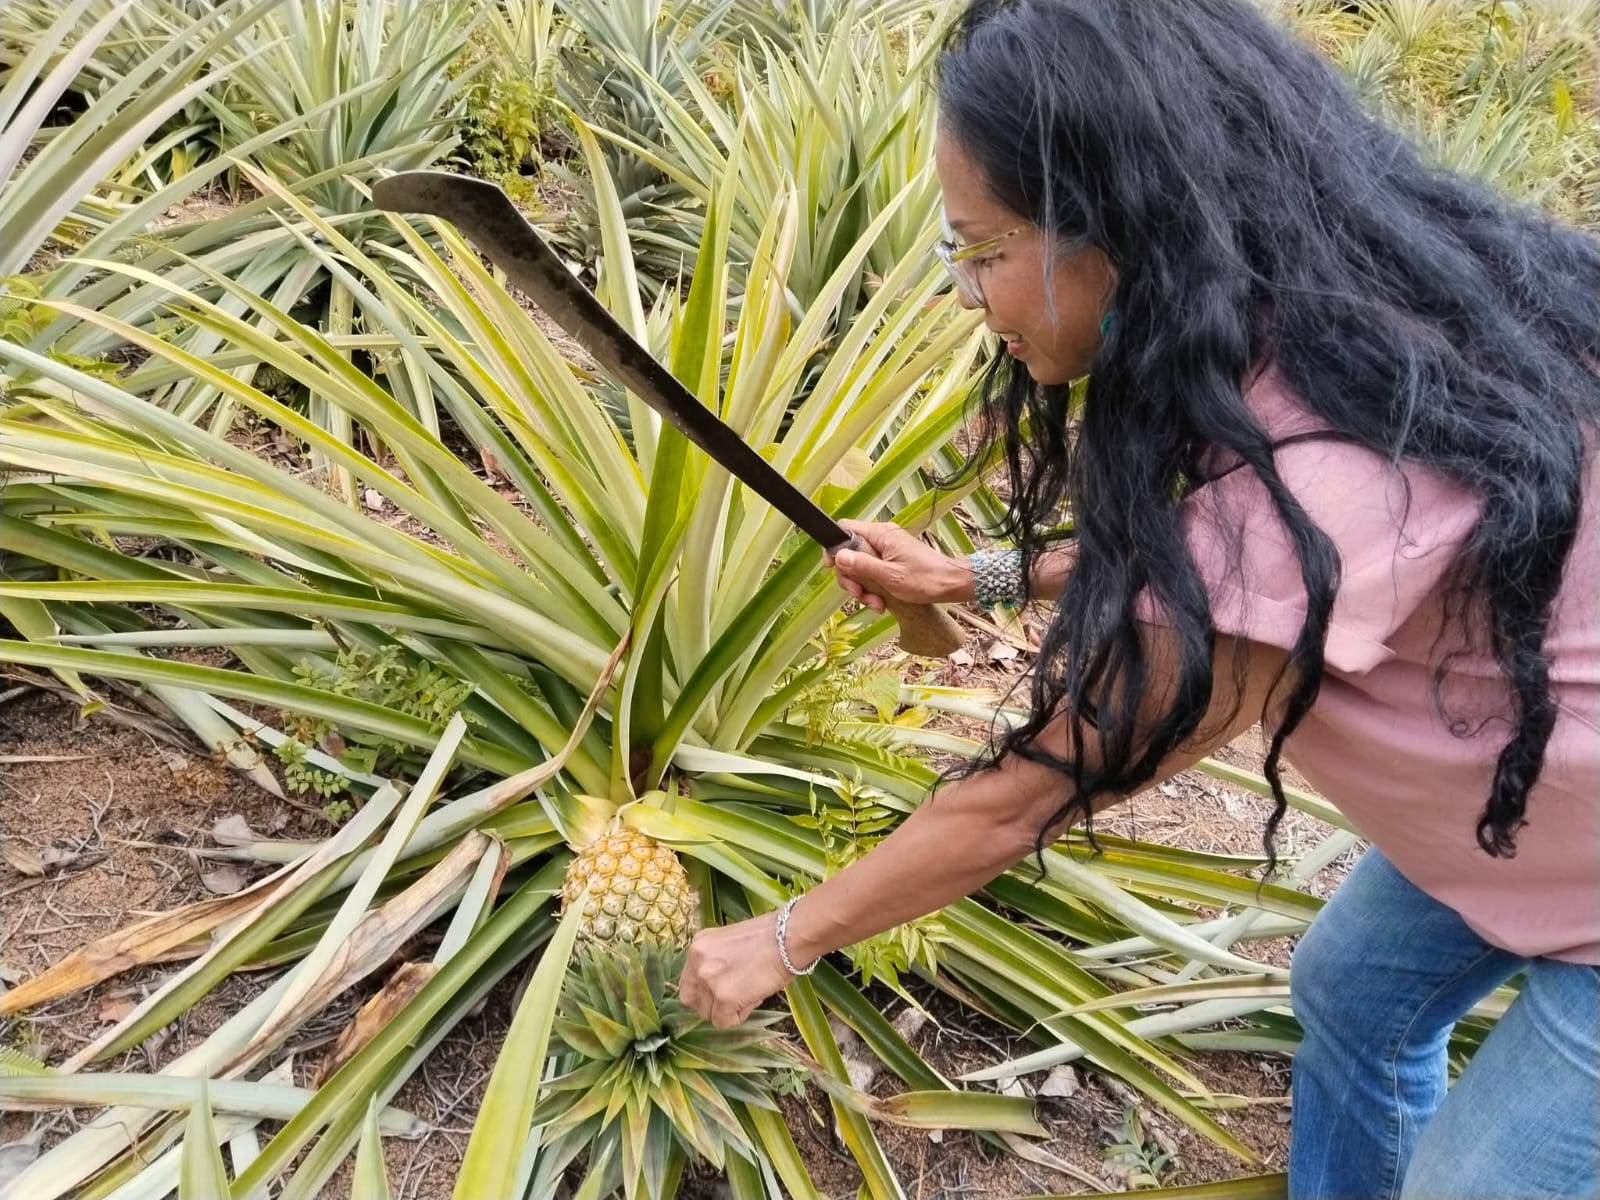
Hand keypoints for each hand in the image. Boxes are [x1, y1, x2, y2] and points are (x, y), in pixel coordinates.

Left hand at [678, 912, 797, 1028]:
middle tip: (734, 996)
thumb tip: (714, 991)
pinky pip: (724, 1022)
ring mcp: (709, 981)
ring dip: (727, 1010)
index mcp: (697, 947)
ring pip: (709, 1014)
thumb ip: (716, 963)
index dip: (703, 992)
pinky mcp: (724, 998)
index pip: (688, 983)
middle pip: (693, 1002)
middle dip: (712, 1004)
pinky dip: (738, 1016)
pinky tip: (753, 998)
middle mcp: (697, 963)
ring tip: (749, 992)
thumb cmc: (768, 938)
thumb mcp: (729, 944)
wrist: (787, 938)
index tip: (719, 992)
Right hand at [827, 519, 972, 611]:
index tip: (833, 569)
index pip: (844, 529)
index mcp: (881, 534)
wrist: (952, 584)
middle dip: (851, 577)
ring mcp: (888, 549)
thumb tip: (838, 556)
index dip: (834, 548)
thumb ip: (863, 565)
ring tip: (876, 604)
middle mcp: (882, 537)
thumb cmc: (925, 580)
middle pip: (850, 552)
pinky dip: (874, 588)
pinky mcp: (893, 561)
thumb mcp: (890, 577)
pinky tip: (882, 602)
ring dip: (864, 588)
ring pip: (861, 566)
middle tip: (860, 595)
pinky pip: (874, 571)